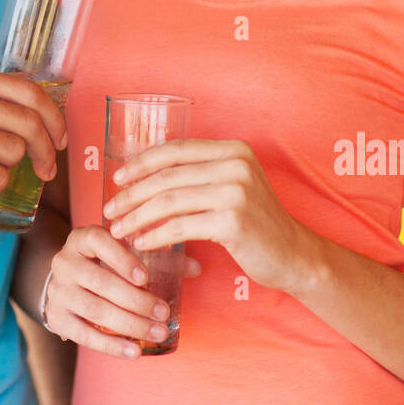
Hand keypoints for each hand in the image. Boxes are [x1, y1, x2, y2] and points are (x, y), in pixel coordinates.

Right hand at [44, 224, 201, 357]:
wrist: (66, 283)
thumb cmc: (105, 264)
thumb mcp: (124, 253)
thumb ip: (159, 257)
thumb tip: (197, 268)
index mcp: (82, 239)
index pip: (99, 242)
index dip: (122, 259)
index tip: (145, 277)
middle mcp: (65, 262)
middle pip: (100, 282)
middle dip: (136, 300)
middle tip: (164, 314)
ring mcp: (58, 291)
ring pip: (95, 309)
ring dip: (129, 324)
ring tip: (158, 332)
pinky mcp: (56, 318)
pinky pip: (84, 334)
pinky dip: (111, 345)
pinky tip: (134, 352)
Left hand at [104, 138, 317, 295]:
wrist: (294, 255)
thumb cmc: (256, 224)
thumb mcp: (233, 186)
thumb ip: (201, 174)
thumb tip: (145, 176)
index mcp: (233, 149)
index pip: (176, 149)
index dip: (141, 162)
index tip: (117, 179)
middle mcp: (235, 164)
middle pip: (168, 175)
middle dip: (132, 193)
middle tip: (109, 208)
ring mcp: (236, 192)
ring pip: (169, 200)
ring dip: (137, 216)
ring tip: (119, 229)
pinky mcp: (233, 221)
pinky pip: (180, 226)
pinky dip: (155, 235)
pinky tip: (142, 243)